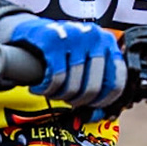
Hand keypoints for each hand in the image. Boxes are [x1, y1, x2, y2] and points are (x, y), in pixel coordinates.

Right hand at [0, 16, 126, 107]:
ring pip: (73, 85)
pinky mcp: (52, 40)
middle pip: (93, 88)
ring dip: (59, 96)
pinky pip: (55, 78)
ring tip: (52, 91)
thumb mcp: (84, 60)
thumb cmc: (60, 50)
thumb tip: (101, 115)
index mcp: (107, 42)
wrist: (30, 30)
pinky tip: (40, 88)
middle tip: (66, 99)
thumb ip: (97, 82)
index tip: (91, 107)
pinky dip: (46, 89)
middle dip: (77, 101)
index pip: (116, 81)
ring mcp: (74, 36)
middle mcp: (94, 36)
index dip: (103, 101)